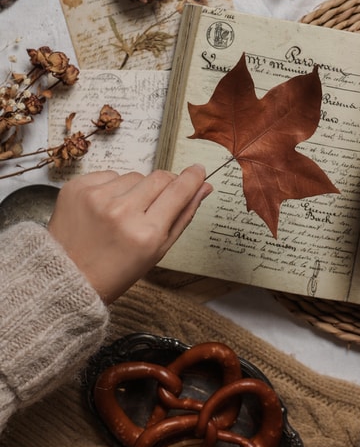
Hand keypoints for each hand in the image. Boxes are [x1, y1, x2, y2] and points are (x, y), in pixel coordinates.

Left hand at [48, 165, 211, 303]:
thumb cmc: (116, 270)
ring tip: (121, 214)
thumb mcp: (157, 251)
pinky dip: (111, 188)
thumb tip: (204, 186)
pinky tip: (103, 209)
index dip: (192, 177)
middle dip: (163, 186)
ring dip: (134, 190)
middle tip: (153, 204)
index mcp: (146, 233)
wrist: (67, 277)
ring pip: (134, 176)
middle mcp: (122, 212)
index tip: (198, 170)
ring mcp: (96, 197)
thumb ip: (184, 216)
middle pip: (159, 177)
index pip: (179, 190)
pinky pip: (109, 175)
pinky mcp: (77, 187)